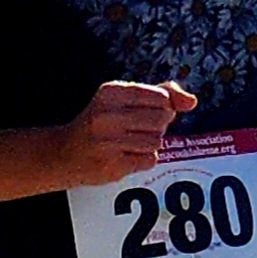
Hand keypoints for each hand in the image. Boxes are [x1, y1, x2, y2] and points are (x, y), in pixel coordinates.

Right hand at [59, 78, 197, 186]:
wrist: (64, 153)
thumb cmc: (101, 122)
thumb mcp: (125, 99)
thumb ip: (163, 93)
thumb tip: (192, 101)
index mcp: (111, 92)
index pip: (161, 98)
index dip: (161, 107)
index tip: (142, 111)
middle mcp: (108, 115)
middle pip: (162, 119)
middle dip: (156, 126)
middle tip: (134, 129)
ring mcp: (109, 141)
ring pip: (157, 141)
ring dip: (149, 145)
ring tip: (127, 143)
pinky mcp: (113, 164)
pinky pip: (149, 160)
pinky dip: (143, 160)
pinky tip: (124, 156)